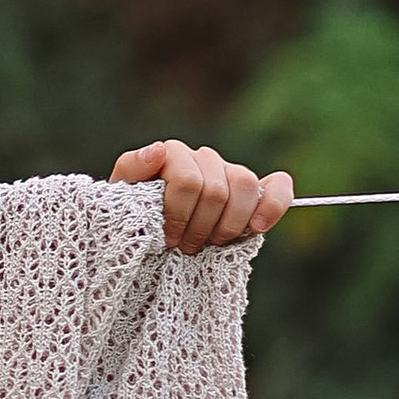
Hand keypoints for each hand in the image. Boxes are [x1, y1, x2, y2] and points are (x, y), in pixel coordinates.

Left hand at [111, 138, 293, 251]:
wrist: (146, 234)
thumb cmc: (132, 216)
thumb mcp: (121, 195)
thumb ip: (132, 169)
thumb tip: (158, 150)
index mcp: (171, 155)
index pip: (188, 181)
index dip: (179, 215)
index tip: (168, 239)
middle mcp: (202, 158)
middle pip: (216, 190)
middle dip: (200, 227)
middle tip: (185, 247)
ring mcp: (229, 172)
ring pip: (245, 185)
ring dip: (229, 224)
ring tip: (211, 242)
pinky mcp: (254, 191)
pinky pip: (277, 186)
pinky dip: (274, 205)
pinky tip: (258, 227)